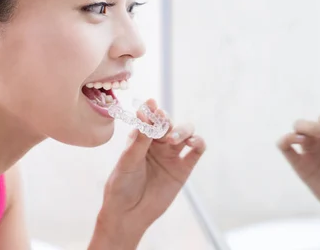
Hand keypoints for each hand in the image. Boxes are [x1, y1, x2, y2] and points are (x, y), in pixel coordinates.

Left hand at [93, 99, 205, 247]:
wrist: (128, 215)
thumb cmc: (121, 187)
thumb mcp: (127, 161)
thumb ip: (140, 139)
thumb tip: (146, 113)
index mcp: (140, 138)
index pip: (149, 118)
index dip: (152, 110)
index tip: (152, 105)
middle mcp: (157, 144)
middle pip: (169, 123)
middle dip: (166, 121)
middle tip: (162, 124)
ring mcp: (171, 155)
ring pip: (185, 133)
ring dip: (182, 130)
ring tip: (174, 139)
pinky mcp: (183, 169)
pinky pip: (196, 151)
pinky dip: (198, 143)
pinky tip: (193, 143)